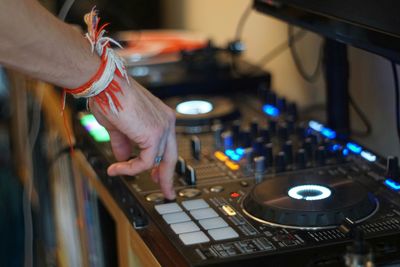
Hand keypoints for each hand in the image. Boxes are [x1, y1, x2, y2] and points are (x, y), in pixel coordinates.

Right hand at [89, 77, 176, 199]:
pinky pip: (145, 161)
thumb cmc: (110, 97)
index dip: (162, 163)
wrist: (105, 85)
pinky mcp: (155, 135)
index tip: (157, 175)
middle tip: (166, 191)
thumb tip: (123, 156)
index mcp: (161, 117)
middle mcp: (166, 121)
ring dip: (136, 170)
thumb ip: (124, 142)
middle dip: (166, 176)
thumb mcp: (118, 125)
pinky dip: (130, 167)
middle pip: (171, 156)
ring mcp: (163, 128)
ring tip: (117, 171)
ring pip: (158, 160)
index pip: (167, 145)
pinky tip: (117, 167)